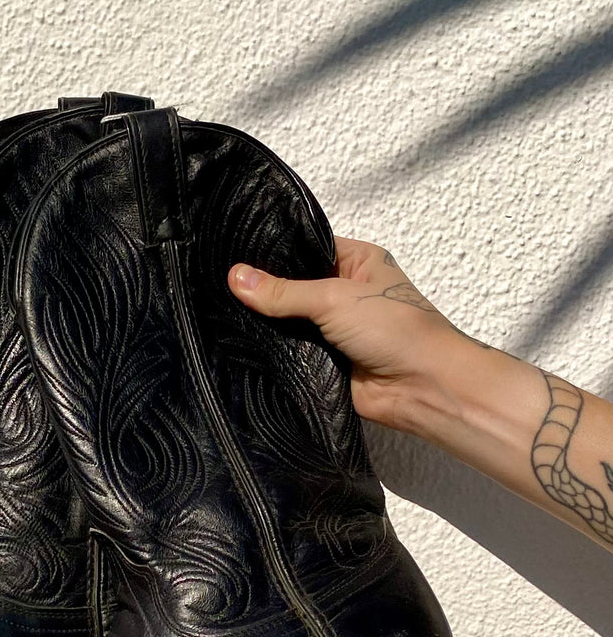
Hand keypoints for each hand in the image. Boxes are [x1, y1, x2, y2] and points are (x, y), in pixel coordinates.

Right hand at [226, 237, 488, 431]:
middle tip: (214, 284)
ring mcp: (332, 329)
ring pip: (287, 322)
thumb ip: (283, 291)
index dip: (271, 251)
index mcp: (356, 261)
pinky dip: (270, 352)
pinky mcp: (322, 362)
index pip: (305, 248)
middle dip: (262, 290)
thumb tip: (233, 276)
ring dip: (263, 323)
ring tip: (215, 311)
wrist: (423, 388)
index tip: (229, 251)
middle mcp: (343, 292)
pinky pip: (289, 353)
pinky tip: (233, 344)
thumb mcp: (334, 297)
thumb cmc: (393, 329)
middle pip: (292, 286)